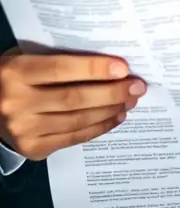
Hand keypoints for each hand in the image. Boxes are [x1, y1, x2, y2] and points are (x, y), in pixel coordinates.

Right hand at [0, 48, 146, 159]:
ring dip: (111, 110)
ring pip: (77, 120)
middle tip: (138, 87)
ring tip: (131, 101)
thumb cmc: (14, 77)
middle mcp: (15, 102)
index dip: (95, 68)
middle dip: (112, 92)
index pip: (61, 69)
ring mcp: (23, 129)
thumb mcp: (25, 59)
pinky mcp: (32, 148)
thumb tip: (108, 63)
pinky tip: (116, 117)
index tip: (124, 68)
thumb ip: (56, 59)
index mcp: (15, 72)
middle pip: (74, 98)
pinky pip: (73, 138)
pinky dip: (99, 127)